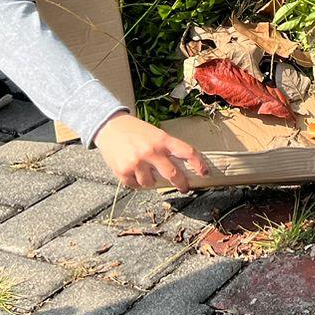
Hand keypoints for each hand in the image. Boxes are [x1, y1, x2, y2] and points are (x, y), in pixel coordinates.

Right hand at [93, 112, 208, 188]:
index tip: (204, 172)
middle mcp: (151, 151)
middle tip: (184, 188)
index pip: (187, 152)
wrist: (110, 126)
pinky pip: (136, 185)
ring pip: (151, 183)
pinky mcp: (123, 171)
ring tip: (145, 169)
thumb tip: (181, 169)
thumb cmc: (135, 130)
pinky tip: (132, 171)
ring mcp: (136, 162)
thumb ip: (166, 149)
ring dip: (151, 180)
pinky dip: (136, 182)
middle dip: (181, 183)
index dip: (198, 164)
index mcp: (162, 140)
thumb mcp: (155, 134)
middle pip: (172, 174)